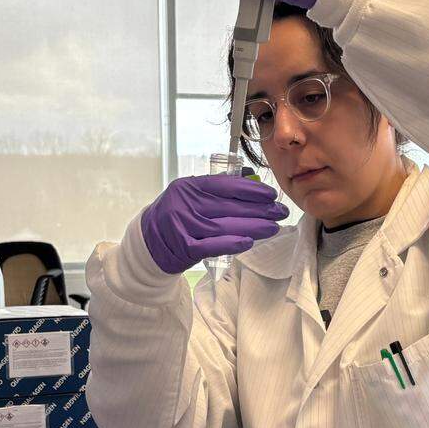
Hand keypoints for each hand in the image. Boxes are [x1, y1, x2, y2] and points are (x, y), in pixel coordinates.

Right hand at [140, 175, 289, 274]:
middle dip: (260, 210)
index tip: (270, 194)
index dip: (251, 189)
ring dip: (254, 227)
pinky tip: (249, 242)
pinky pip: (213, 246)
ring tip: (273, 227)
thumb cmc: (176, 215)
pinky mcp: (185, 249)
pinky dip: (232, 243)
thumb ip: (217, 186)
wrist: (149, 242)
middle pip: (230, 207)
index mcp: (188, 187)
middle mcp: (185, 205)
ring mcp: (184, 227)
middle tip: (280, 212)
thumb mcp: (190, 194)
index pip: (225, 185)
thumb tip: (251, 178)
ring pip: (225, 226)